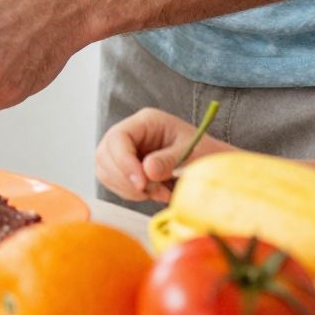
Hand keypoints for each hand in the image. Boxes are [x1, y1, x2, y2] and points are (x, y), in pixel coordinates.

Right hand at [95, 107, 229, 202]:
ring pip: (106, 171)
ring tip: (158, 193)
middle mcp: (130, 133)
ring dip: (128, 189)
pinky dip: (130, 193)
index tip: (141, 184)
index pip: (118, 138)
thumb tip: (147, 171)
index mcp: (146, 121)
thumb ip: (169, 160)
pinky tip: (152, 193)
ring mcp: (124, 150)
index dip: (124, 162)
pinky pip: (113, 182)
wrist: (208, 163)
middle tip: (150, 192)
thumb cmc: (203, 152)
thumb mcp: (191, 154)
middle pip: (105, 154)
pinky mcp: (123, 167)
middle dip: (125, 179)